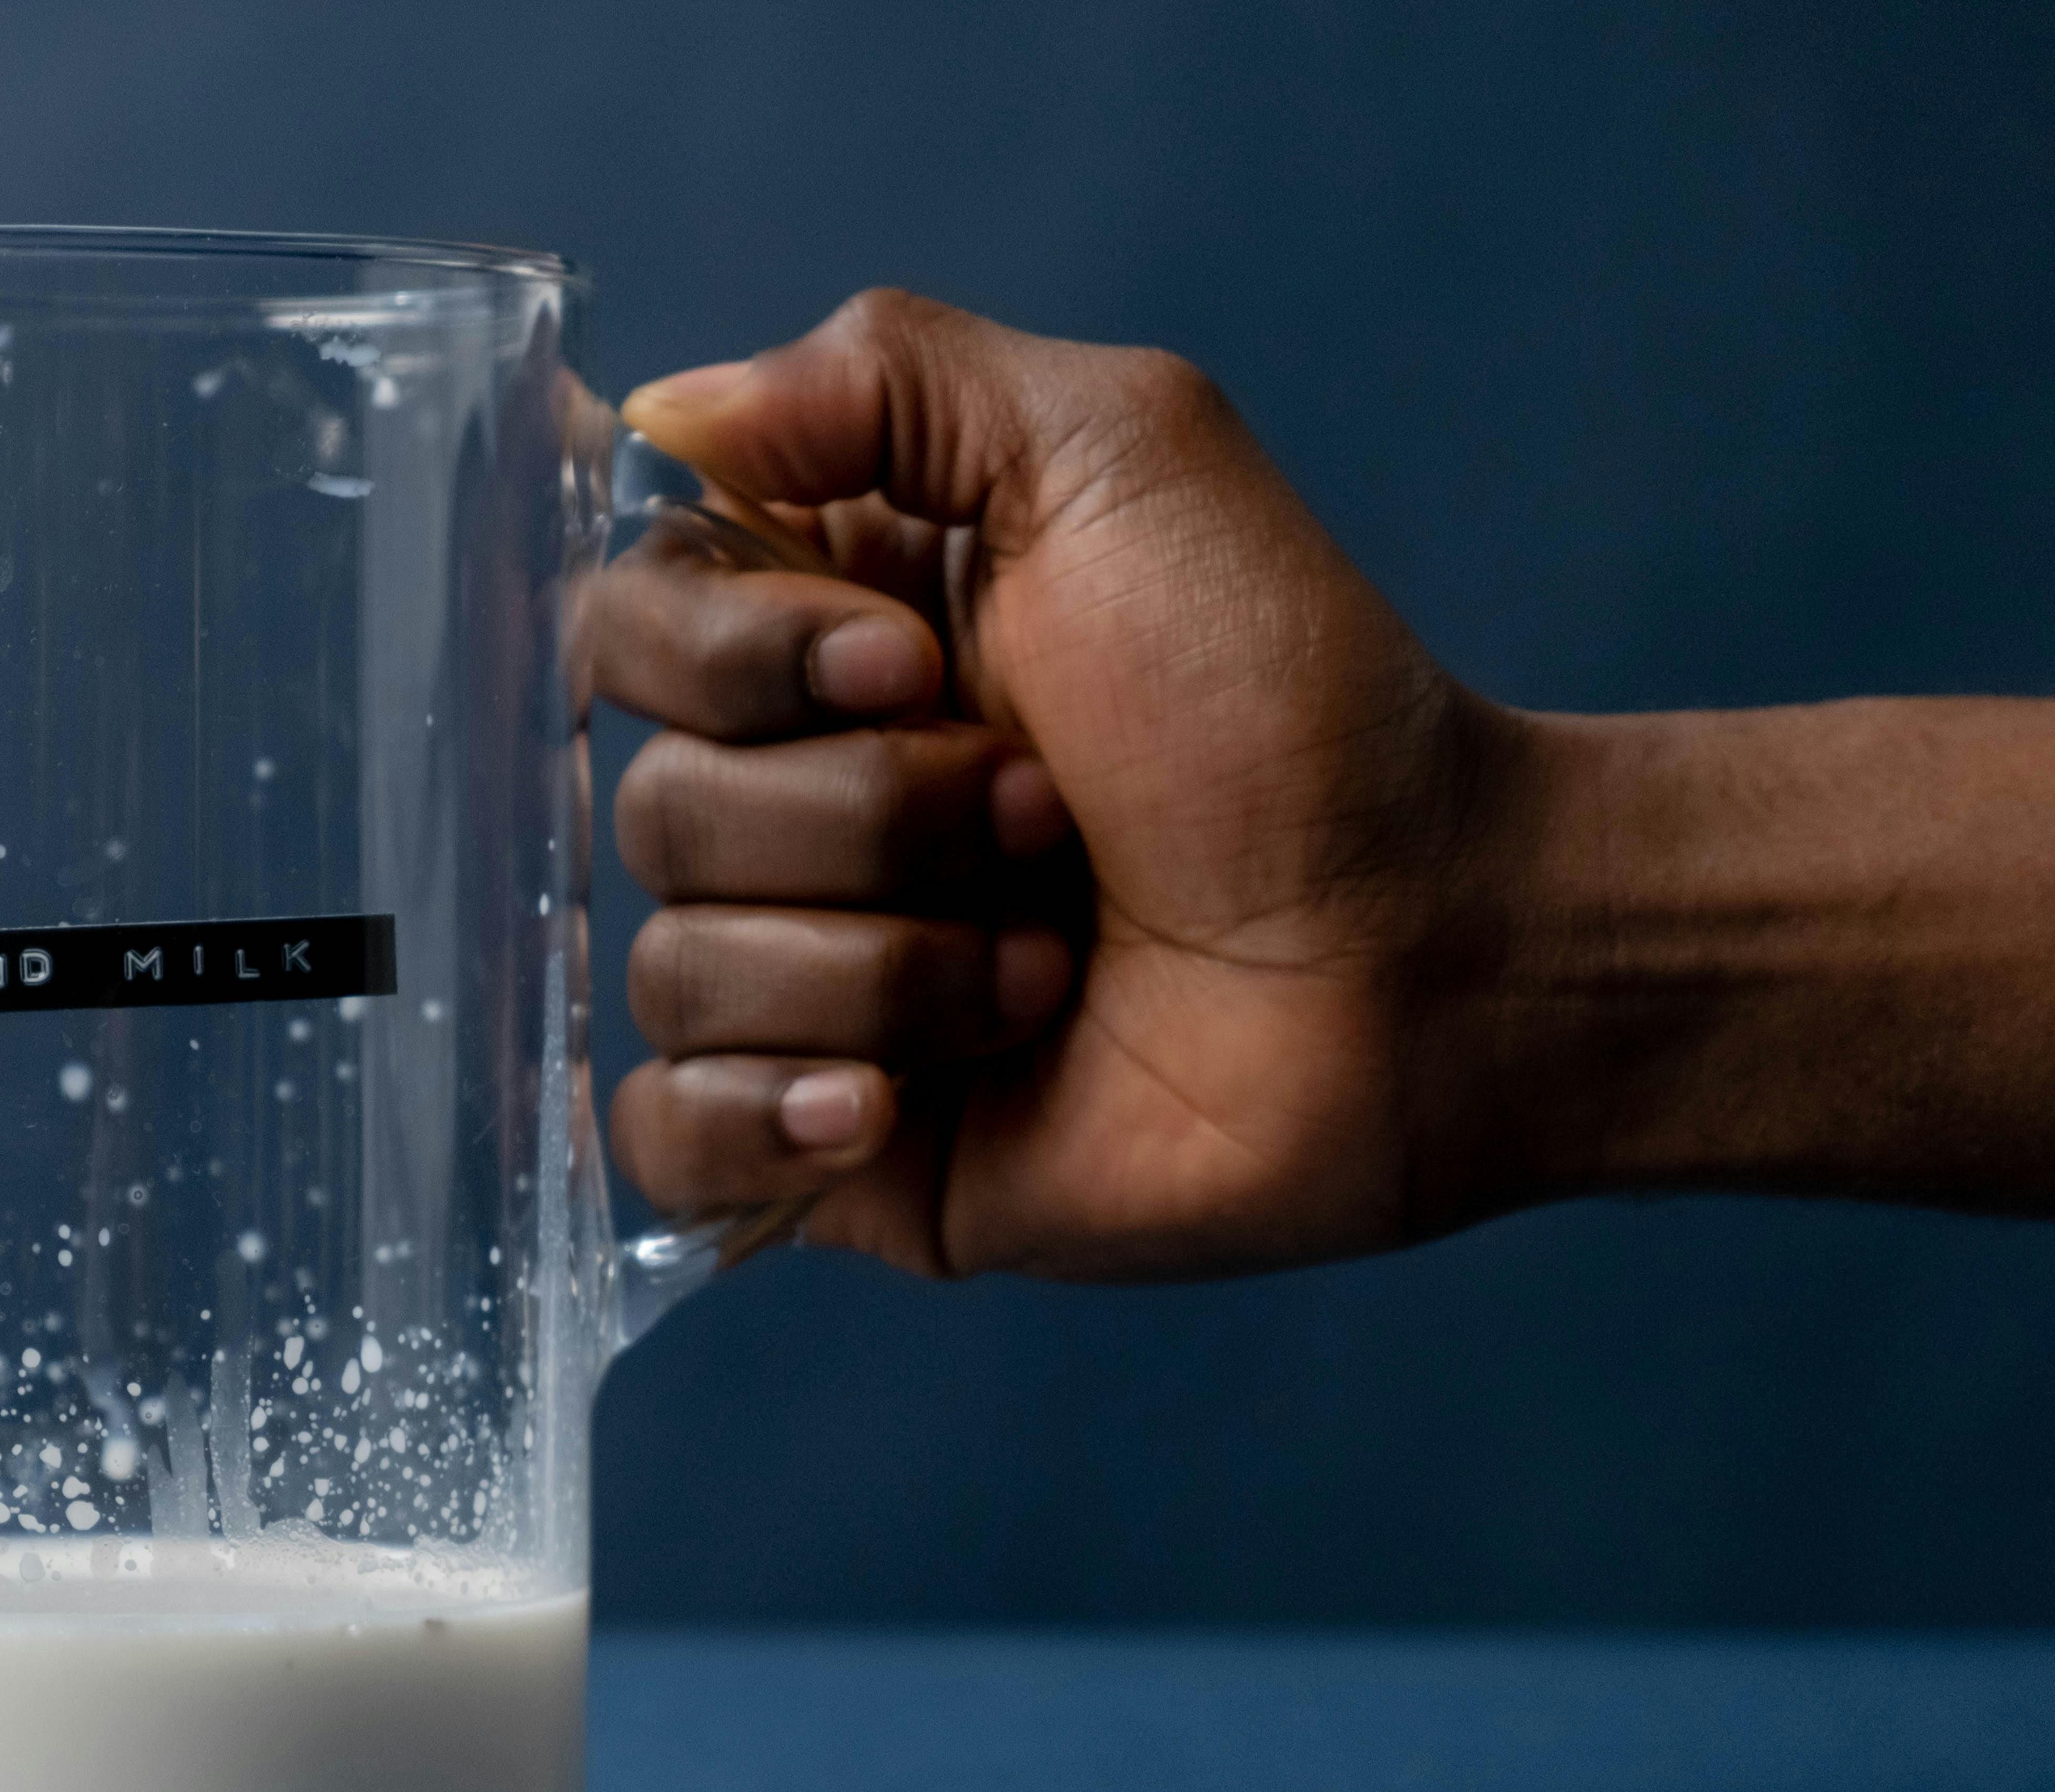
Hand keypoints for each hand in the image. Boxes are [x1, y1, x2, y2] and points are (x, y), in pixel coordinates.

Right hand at [595, 289, 1504, 1280]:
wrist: (1428, 956)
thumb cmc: (1293, 705)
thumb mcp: (1115, 448)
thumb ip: (880, 377)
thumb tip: (660, 411)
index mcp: (825, 647)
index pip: (626, 631)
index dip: (740, 656)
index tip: (919, 662)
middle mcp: (797, 811)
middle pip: (653, 808)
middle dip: (870, 818)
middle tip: (1051, 823)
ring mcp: (808, 991)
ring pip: (675, 971)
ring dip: (889, 967)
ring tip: (1048, 966)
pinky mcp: (836, 1151)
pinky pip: (668, 1139)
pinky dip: (757, 1118)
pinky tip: (882, 1112)